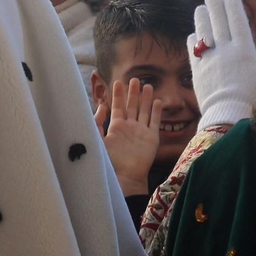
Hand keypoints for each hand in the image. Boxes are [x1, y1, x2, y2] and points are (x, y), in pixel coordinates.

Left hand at [93, 78, 162, 197]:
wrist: (125, 176)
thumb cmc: (110, 161)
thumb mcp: (98, 140)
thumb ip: (97, 123)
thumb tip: (101, 106)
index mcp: (116, 127)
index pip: (118, 106)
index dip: (118, 95)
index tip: (118, 81)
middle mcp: (130, 127)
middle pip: (132, 106)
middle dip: (133, 93)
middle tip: (135, 79)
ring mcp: (141, 132)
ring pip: (144, 111)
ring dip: (146, 99)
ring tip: (147, 85)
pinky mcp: (152, 138)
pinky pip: (155, 122)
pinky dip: (156, 111)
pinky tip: (157, 101)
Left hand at [188, 0, 255, 128]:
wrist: (228, 119)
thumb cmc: (253, 99)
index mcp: (244, 50)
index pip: (237, 20)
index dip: (233, 5)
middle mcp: (225, 50)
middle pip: (218, 21)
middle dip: (214, 5)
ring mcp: (209, 60)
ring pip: (203, 31)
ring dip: (201, 17)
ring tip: (200, 7)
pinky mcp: (197, 71)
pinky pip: (193, 50)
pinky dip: (193, 39)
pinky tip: (194, 34)